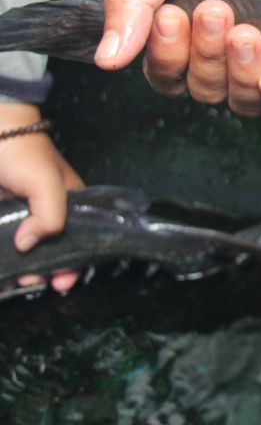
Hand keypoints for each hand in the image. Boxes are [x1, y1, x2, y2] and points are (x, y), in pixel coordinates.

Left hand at [0, 103, 83, 291]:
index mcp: (67, 205)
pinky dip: (2, 262)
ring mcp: (16, 219)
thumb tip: (28, 243)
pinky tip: (1, 274)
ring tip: (11, 281)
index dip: (72, 264)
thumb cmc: (22, 151)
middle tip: (30, 280)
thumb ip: (50, 215)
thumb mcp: (47, 182)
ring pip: (20, 254)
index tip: (60, 282)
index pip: (77, 241)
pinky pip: (2, 246)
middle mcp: (41, 215)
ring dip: (16, 271)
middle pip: (47, 253)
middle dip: (41, 272)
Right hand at [97, 0, 260, 117]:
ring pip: (244, 98)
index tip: (172, 16)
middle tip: (217, 9)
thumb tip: (107, 58)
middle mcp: (231, 48)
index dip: (165, 55)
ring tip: (248, 31)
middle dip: (206, 54)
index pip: (168, 71)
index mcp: (193, 25)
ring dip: (239, 72)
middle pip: (205, 87)